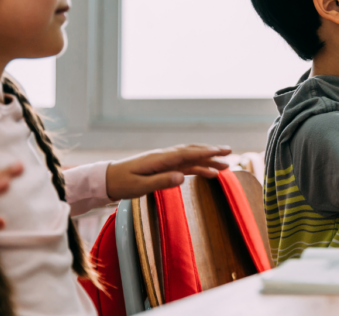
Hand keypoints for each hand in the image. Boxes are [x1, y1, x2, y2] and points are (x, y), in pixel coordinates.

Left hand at [105, 144, 231, 199]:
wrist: (108, 179)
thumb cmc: (122, 183)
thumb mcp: (139, 186)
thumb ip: (161, 182)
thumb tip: (182, 177)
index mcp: (160, 159)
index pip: (187, 153)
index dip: (205, 152)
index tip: (222, 151)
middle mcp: (165, 156)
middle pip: (193, 152)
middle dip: (212, 152)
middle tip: (230, 153)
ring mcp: (165, 160)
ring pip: (191, 157)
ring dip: (208, 159)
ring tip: (225, 165)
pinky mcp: (164, 166)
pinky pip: (185, 164)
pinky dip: (198, 166)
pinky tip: (208, 171)